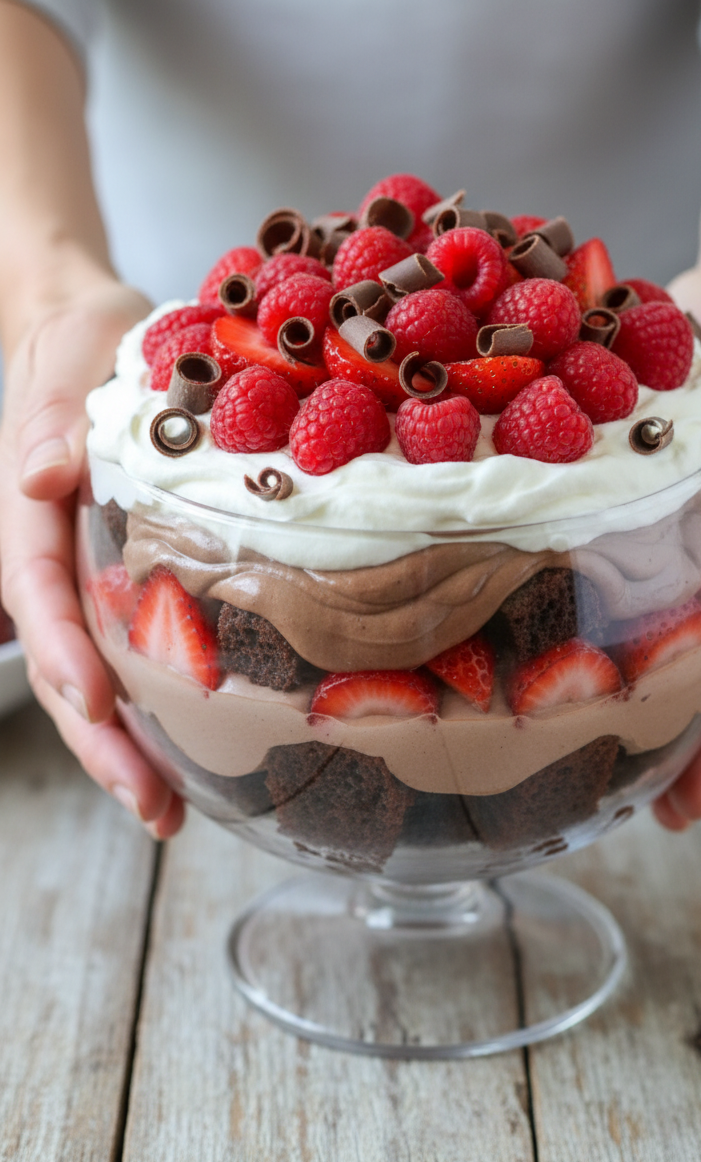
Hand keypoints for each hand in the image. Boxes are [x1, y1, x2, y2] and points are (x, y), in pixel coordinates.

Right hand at [0, 273, 185, 837]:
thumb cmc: (81, 341)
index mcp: (29, 509)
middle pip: (65, 661)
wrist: (91, 331)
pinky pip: (131, 649)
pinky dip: (155, 708)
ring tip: (170, 814)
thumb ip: (51, 413)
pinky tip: (193, 754)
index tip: (97, 701)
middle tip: (154, 808)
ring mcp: (85, 575)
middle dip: (101, 739)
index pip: (37, 588)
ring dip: (124, 748)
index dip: (63, 651)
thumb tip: (41, 473)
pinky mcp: (124, 578)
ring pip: (94, 673)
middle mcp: (53, 556)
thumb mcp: (67, 358)